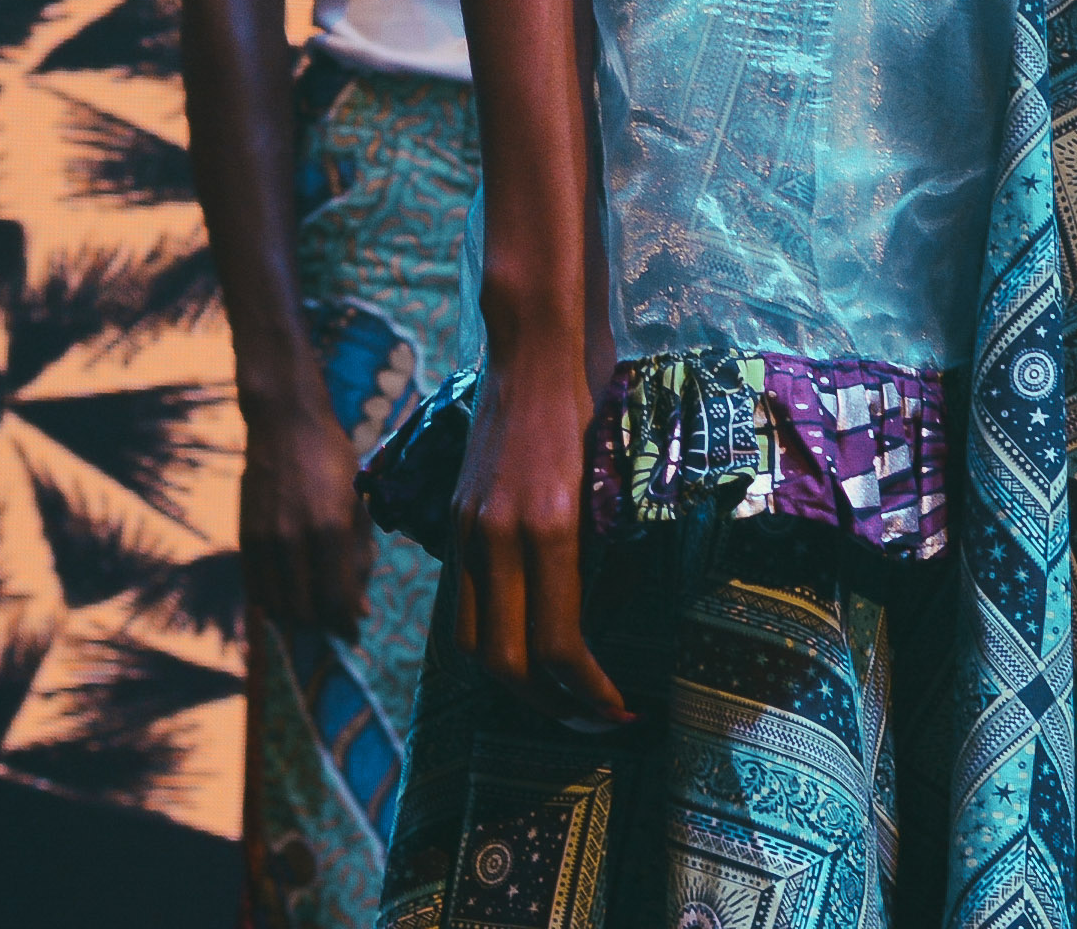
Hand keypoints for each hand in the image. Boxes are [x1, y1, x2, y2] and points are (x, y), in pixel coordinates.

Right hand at [240, 378, 378, 635]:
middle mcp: (293, 540)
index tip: (353, 633)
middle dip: (323, 624)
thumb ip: (359, 559)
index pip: (336, 601)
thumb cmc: (333, 460)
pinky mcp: (244, 538)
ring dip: (297, 617)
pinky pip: (255, 589)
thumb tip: (360, 611)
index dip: (346, 625)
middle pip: (305, 610)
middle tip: (334, 621)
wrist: (285, 424)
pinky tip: (288, 596)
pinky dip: (272, 603)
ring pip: (277, 606)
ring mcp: (264, 540)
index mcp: (330, 530)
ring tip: (313, 608)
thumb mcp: (358, 505)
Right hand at [450, 338, 624, 729]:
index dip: (590, 693)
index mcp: (550, 529)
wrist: (531, 354)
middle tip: (596, 721)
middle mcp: (499, 538)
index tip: (621, 709)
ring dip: (514, 685)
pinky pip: (461, 605)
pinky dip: (491, 640)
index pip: (559, 645)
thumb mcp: (607, 483)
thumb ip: (599, 552)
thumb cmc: (589, 407)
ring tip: (558, 699)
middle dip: (551, 706)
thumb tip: (609, 621)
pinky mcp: (456, 523)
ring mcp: (469, 532)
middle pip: (506, 663)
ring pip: (472, 644)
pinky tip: (524, 648)